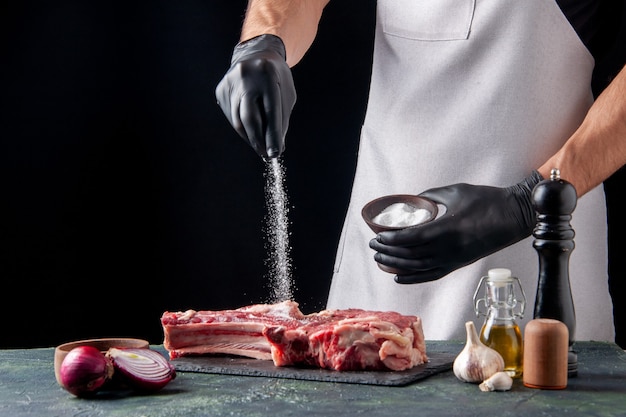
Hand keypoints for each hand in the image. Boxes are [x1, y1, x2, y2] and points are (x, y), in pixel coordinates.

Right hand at [215, 34, 295, 158]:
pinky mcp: (221, 90)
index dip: (272, 135)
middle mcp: (245, 76)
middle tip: (266, 154)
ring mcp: (229, 82)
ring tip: (260, 145)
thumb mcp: (286, 94)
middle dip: (258, 141)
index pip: (270, 112)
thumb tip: (276, 147)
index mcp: (267, 74)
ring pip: (238, 121)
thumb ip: (281, 120)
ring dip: (250, 137)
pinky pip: (231, 116)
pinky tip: (250, 128)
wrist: (256, 55)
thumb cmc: (276, 78)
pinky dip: (242, 128)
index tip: (275, 153)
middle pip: (249, 118)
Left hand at [369, 171, 542, 283]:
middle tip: (373, 246)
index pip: (412, 238)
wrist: (515, 216)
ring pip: (419, 267)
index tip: (378, 236)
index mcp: (448, 228)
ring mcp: (455, 259)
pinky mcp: (460, 264)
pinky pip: (432, 274)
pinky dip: (413, 277)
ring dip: (396, 265)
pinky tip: (398, 277)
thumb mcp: (456, 191)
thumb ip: (431, 196)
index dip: (392, 240)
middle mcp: (450, 248)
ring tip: (380, 260)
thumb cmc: (486, 200)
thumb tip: (412, 200)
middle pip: (411, 255)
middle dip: (389, 252)